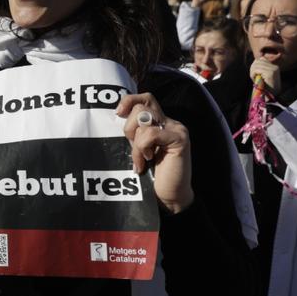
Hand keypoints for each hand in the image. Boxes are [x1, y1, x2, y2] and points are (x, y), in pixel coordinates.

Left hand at [116, 94, 193, 213]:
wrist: (168, 196)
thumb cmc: (150, 174)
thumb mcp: (137, 148)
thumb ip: (133, 133)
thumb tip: (117, 116)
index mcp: (159, 122)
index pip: (144, 99)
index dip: (129, 101)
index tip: (118, 114)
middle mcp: (169, 122)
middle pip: (141, 105)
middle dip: (129, 126)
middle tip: (132, 146)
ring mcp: (176, 129)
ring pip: (144, 118)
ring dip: (135, 142)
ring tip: (141, 158)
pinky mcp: (179, 139)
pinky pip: (150, 134)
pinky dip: (142, 148)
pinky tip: (147, 161)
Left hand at [249, 57, 281, 96]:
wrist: (269, 97)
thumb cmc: (264, 87)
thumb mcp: (262, 75)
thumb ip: (260, 68)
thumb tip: (255, 60)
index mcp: (274, 66)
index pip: (261, 59)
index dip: (255, 65)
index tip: (255, 74)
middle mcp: (275, 67)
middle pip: (258, 61)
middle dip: (253, 68)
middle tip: (253, 77)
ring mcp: (273, 69)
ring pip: (256, 64)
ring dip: (252, 72)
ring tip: (254, 79)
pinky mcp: (270, 73)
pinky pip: (256, 69)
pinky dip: (252, 74)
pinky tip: (255, 80)